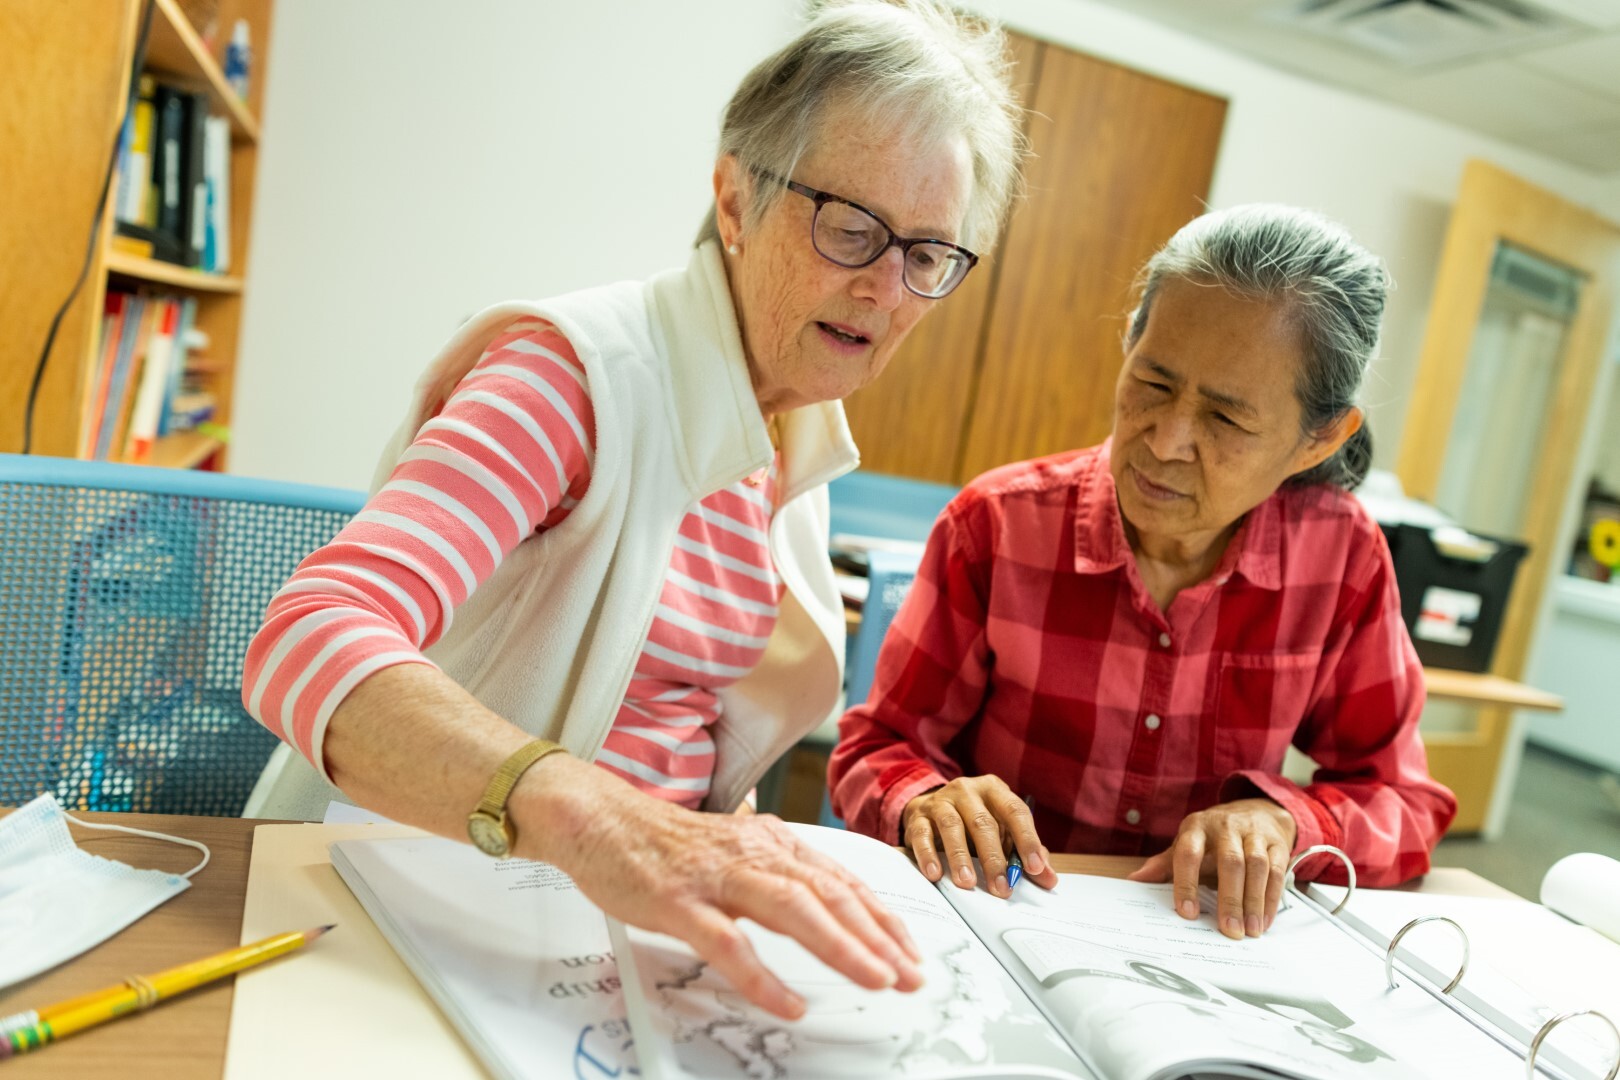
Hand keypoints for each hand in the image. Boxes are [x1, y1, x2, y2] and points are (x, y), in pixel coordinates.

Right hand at [531, 758, 924, 1020]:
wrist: (596, 817)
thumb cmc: (664, 842)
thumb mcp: (733, 850)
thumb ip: (776, 875)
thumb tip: (824, 906)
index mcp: (769, 842)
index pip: (840, 880)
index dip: (880, 917)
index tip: (910, 950)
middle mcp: (751, 853)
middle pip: (828, 893)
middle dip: (876, 935)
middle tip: (910, 972)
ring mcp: (715, 876)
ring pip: (792, 908)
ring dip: (840, 945)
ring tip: (875, 978)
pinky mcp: (678, 902)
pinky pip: (728, 943)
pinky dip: (762, 975)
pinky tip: (788, 1001)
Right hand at [901, 775, 1056, 897]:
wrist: (930, 808)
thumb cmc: (973, 823)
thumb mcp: (1001, 832)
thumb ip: (1023, 853)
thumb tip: (1047, 878)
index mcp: (994, 790)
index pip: (1015, 811)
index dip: (1027, 840)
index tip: (1035, 868)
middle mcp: (967, 790)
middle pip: (983, 823)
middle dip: (994, 859)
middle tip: (1002, 888)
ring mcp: (940, 801)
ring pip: (952, 826)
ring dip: (961, 857)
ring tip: (968, 883)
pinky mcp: (917, 816)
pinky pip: (922, 834)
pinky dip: (928, 855)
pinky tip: (936, 874)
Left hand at [1127, 798, 1297, 938]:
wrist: (1256, 810)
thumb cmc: (1214, 835)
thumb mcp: (1187, 842)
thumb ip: (1164, 863)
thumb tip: (1135, 880)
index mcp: (1196, 827)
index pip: (1188, 853)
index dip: (1186, 882)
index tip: (1187, 912)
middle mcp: (1226, 826)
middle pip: (1230, 862)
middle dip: (1230, 898)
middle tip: (1229, 930)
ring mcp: (1254, 833)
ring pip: (1256, 866)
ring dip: (1254, 901)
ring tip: (1250, 930)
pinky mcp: (1277, 843)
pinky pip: (1277, 871)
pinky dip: (1271, 898)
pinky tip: (1264, 920)